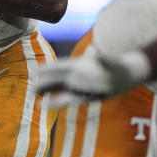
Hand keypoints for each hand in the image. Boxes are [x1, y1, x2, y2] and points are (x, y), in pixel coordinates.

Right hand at [33, 46, 150, 108]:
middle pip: (56, 78)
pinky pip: (66, 98)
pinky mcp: (82, 95)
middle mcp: (76, 75)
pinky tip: (46, 105)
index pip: (59, 66)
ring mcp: (78, 85)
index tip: (35, 71)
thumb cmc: (118, 66)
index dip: (47, 69)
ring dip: (47, 92)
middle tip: (31, 87)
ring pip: (58, 88)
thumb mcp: (111, 63)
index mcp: (79, 65)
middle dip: (44, 82)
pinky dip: (56, 101)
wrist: (126, 75)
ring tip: (34, 96)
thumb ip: (103, 59)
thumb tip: (95, 51)